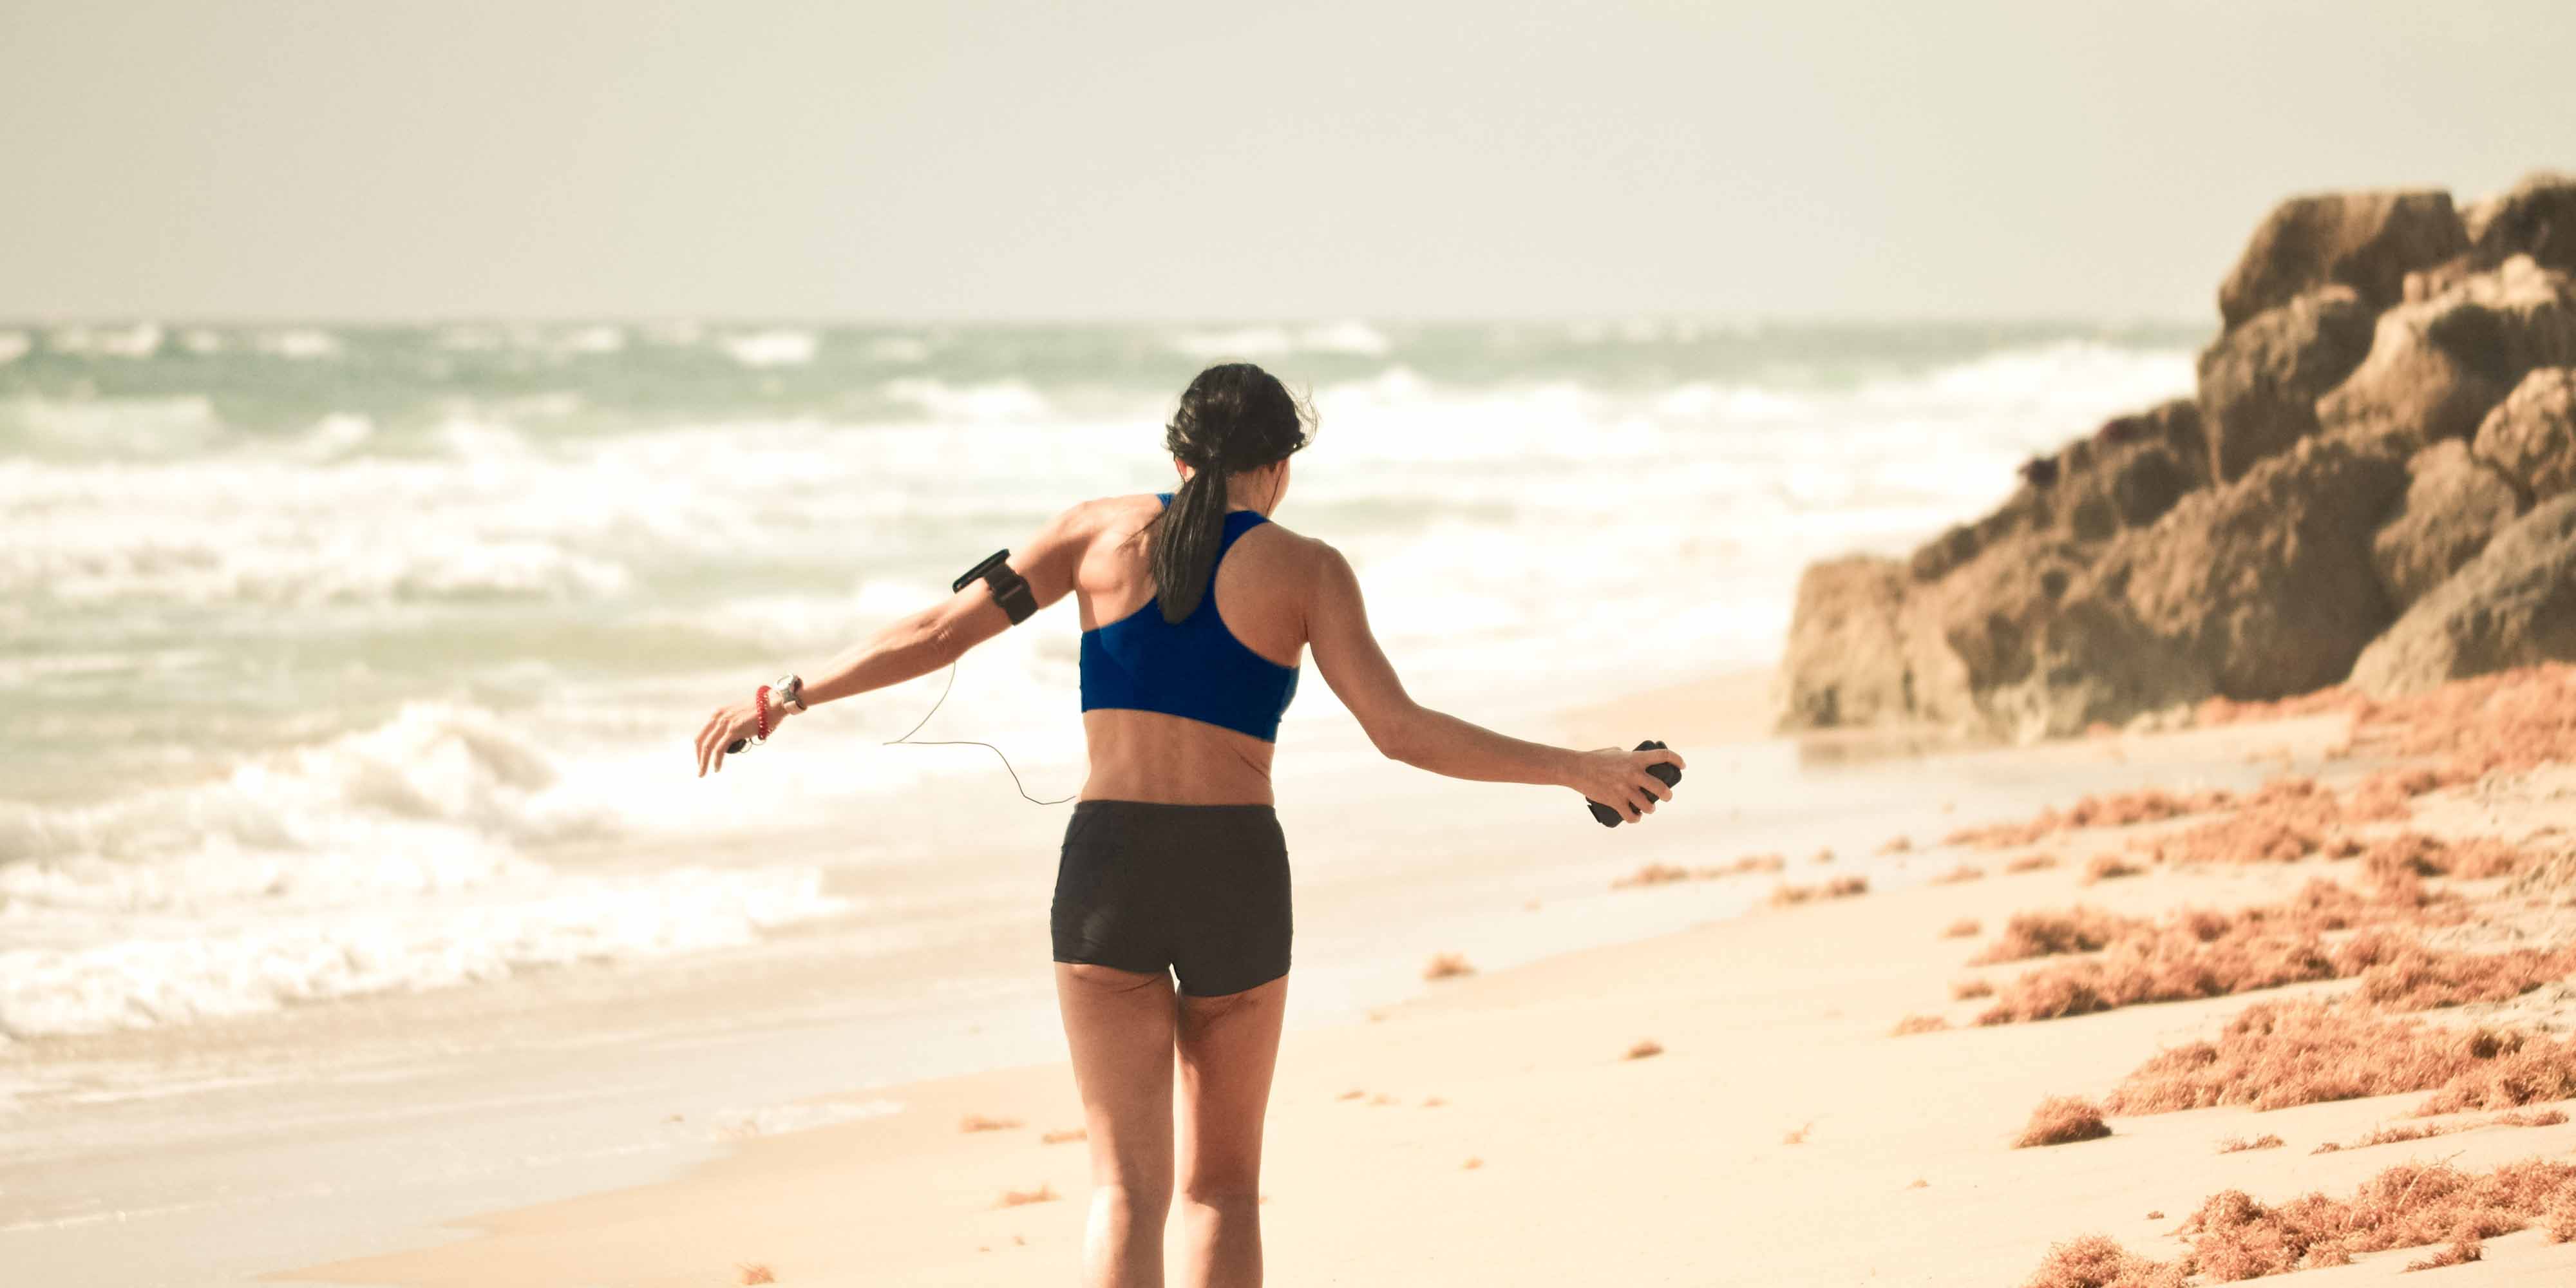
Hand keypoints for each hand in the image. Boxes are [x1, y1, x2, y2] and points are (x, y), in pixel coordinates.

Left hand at [694, 689, 787, 776]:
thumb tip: (733, 738)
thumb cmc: (761, 711)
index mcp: (718, 714)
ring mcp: (725, 723)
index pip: (702, 734)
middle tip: (700, 770)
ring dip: (703, 762)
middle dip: (698, 757)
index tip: (702, 759)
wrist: (773, 704)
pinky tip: (716, 768)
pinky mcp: (733, 730)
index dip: (699, 749)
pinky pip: (719, 749)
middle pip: (701, 741)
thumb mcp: (740, 716)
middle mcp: (718, 717)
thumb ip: (733, 725)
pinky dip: (716, 760)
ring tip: (703, 773)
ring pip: (707, 747)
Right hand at [1567, 744, 1683, 821]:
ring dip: (1650, 809)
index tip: (1682, 766)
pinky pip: (1631, 816)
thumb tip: (1637, 763)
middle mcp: (1634, 774)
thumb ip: (1629, 757)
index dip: (1676, 760)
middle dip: (1667, 795)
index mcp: (1635, 759)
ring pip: (1648, 806)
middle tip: (1666, 796)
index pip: (1663, 756)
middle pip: (1661, 788)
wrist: (1577, 769)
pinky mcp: (1615, 801)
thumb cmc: (1595, 758)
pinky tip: (1635, 817)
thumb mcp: (1616, 752)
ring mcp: (1625, 789)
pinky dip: (1635, 818)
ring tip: (1648, 808)